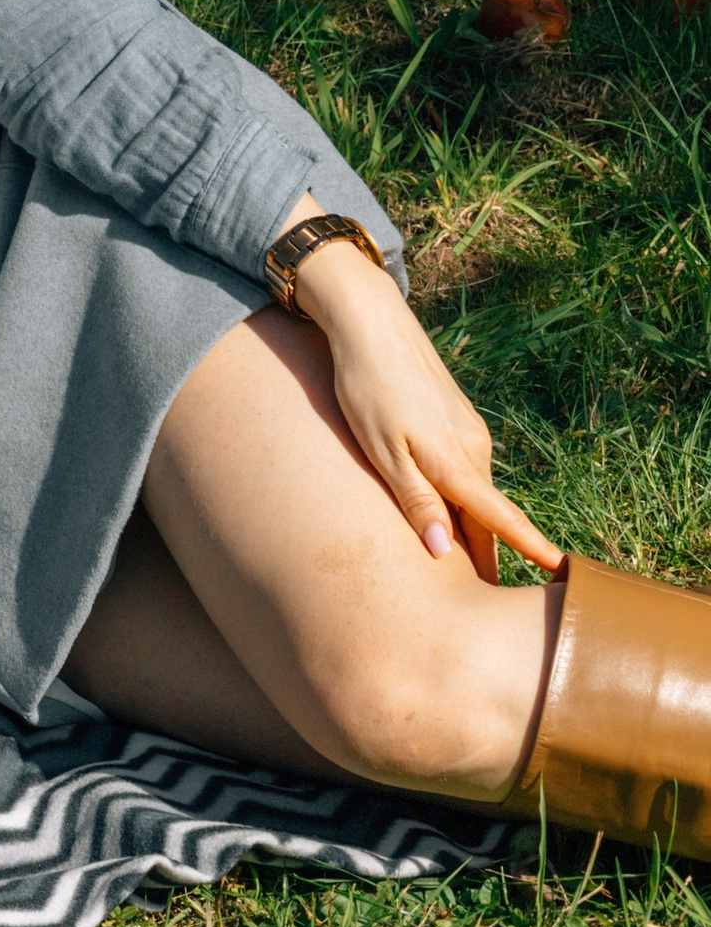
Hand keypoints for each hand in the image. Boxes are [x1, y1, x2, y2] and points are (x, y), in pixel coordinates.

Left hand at [291, 237, 562, 582]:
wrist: (371, 323)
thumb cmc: (367, 388)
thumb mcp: (382, 450)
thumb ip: (416, 501)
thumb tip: (445, 554)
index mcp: (456, 461)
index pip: (501, 518)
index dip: (529, 548)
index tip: (560, 574)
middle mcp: (473, 448)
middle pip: (486, 516)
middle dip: (490, 557)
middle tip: (487, 603)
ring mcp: (468, 431)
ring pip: (475, 493)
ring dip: (473, 527)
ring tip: (468, 570)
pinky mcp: (457, 419)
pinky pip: (466, 470)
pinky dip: (463, 497)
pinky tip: (449, 510)